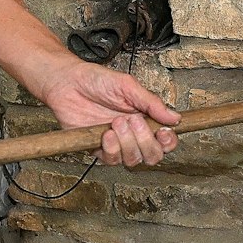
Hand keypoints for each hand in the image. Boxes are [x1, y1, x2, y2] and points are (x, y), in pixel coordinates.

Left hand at [32, 59, 180, 166]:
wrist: (68, 84)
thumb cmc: (97, 81)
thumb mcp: (128, 86)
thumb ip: (151, 103)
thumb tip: (175, 117)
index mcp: (145, 118)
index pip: (166, 140)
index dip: (168, 142)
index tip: (163, 132)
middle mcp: (133, 135)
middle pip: (153, 155)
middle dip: (146, 141)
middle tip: (133, 120)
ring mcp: (117, 144)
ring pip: (133, 160)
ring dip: (127, 143)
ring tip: (116, 122)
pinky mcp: (99, 150)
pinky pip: (112, 160)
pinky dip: (111, 148)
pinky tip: (105, 133)